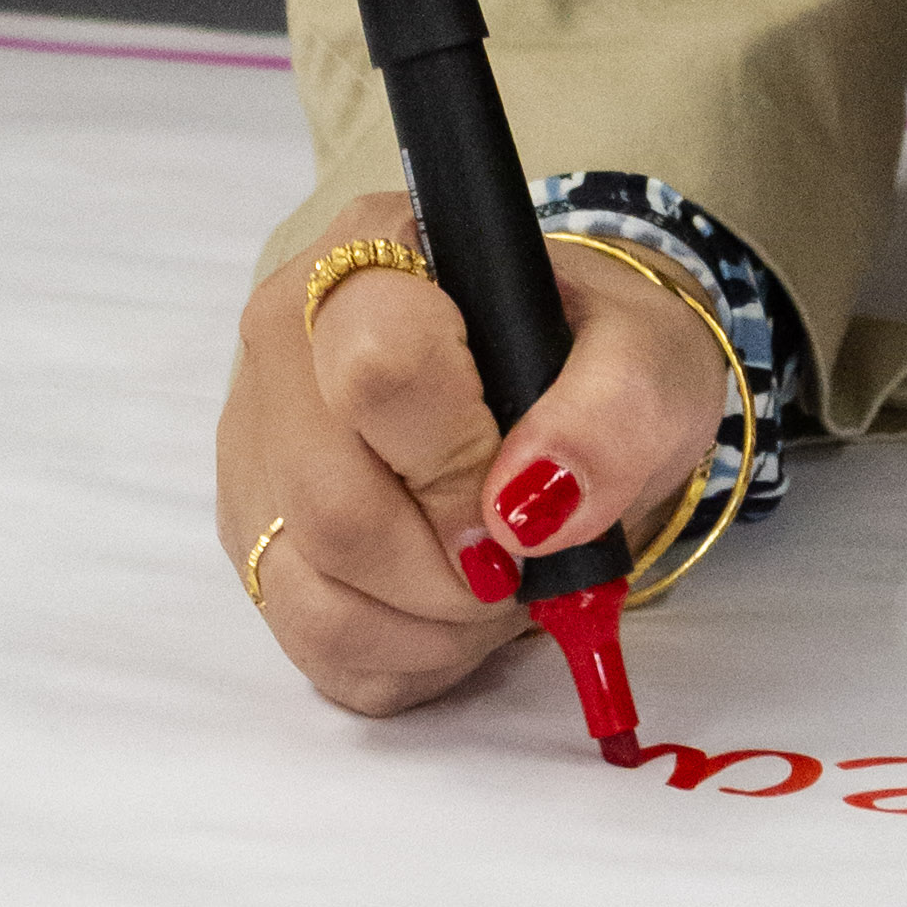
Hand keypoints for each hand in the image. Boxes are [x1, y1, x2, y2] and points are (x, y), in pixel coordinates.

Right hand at [217, 195, 728, 713]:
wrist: (569, 398)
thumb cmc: (597, 362)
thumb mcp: (650, 360)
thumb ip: (614, 409)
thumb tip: (531, 503)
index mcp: (376, 253)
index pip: (378, 369)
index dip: (458, 463)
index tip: (526, 495)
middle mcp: (287, 340)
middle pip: (335, 506)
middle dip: (456, 570)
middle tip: (522, 557)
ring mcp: (257, 446)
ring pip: (314, 589)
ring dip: (436, 619)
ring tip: (495, 576)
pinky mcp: (256, 538)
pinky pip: (313, 642)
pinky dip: (406, 652)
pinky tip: (448, 606)